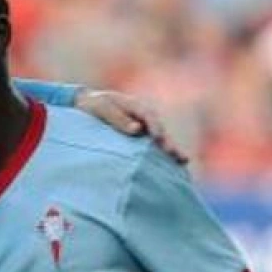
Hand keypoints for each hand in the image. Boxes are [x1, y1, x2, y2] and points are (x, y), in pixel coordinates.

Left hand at [74, 89, 188, 164]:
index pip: (148, 116)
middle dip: (168, 142)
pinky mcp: (143, 140)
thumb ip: (117, 117)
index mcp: (136, 106)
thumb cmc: (96, 105)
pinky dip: (165, 157)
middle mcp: (145, 118)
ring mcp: (146, 129)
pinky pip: (155, 148)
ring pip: (161, 140)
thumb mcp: (103, 107)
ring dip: (171, 151)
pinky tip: (177, 166)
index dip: (154, 126)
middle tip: (175, 154)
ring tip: (183, 162)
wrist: (89, 105)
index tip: (158, 138)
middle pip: (159, 130)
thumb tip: (136, 129)